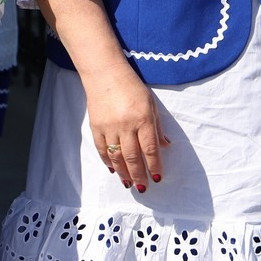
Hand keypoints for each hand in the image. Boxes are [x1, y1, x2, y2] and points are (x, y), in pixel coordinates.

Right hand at [80, 59, 168, 191]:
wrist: (104, 73)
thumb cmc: (131, 86)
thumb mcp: (151, 103)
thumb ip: (158, 126)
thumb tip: (164, 146)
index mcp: (143, 118)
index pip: (150, 148)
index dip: (154, 165)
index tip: (158, 177)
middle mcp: (126, 125)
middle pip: (133, 157)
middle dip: (139, 175)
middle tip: (143, 187)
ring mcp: (109, 127)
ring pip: (117, 157)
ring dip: (124, 173)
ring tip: (129, 183)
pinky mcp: (96, 127)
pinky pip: (102, 149)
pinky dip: (108, 162)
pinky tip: (114, 170)